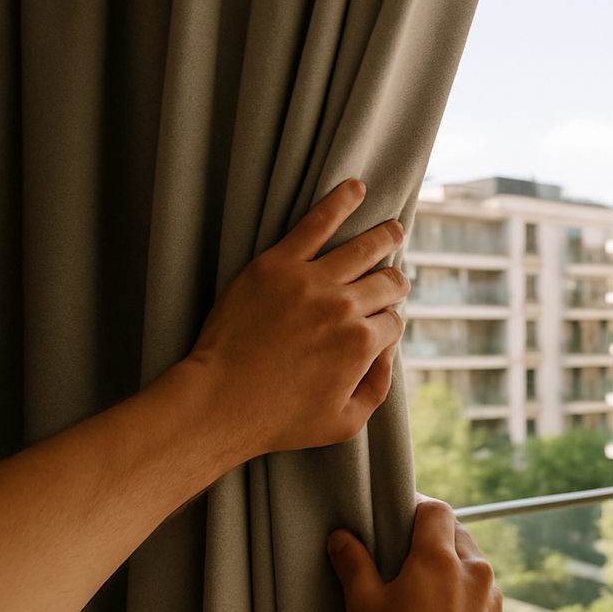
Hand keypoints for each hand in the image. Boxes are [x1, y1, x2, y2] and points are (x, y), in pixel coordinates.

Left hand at [184, 178, 408, 457]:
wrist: (219, 402)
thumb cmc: (278, 418)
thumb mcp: (345, 422)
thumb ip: (378, 389)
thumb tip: (388, 353)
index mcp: (362, 345)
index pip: (393, 322)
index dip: (387, 326)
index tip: (375, 328)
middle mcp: (343, 307)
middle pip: (386, 283)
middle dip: (394, 283)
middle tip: (393, 281)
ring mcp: (310, 281)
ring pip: (363, 248)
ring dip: (384, 237)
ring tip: (393, 228)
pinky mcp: (276, 264)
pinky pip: (316, 223)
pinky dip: (340, 202)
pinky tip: (355, 188)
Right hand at [328, 497, 506, 611]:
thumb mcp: (364, 610)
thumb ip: (353, 566)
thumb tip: (342, 538)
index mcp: (440, 560)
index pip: (435, 510)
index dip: (416, 507)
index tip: (399, 517)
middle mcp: (475, 573)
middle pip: (457, 536)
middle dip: (432, 540)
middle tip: (403, 558)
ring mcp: (492, 603)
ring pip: (473, 570)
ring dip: (451, 572)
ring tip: (420, 597)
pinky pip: (481, 604)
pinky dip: (463, 604)